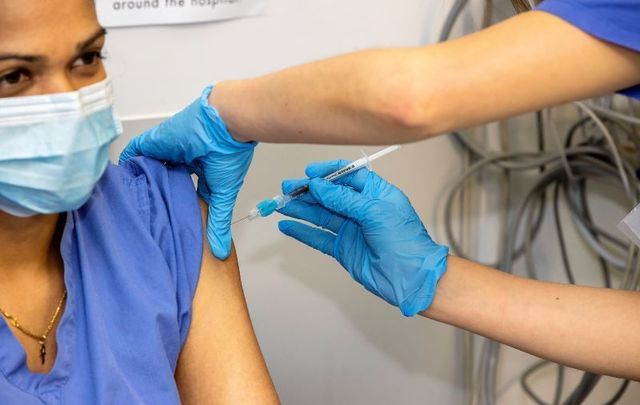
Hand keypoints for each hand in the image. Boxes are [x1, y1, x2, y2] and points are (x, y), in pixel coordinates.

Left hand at [120, 85, 254, 259]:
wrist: (225, 126)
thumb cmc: (228, 158)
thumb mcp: (222, 197)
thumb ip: (217, 224)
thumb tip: (221, 253)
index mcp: (201, 170)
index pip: (182, 190)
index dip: (174, 203)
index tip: (163, 221)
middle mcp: (182, 160)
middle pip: (162, 179)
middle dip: (153, 193)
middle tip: (141, 213)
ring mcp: (167, 151)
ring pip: (148, 167)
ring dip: (139, 179)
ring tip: (127, 199)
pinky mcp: (155, 143)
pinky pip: (136, 152)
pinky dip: (128, 162)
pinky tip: (119, 177)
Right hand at [278, 160, 448, 315]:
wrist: (412, 278)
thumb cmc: (406, 242)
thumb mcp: (375, 212)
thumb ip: (344, 199)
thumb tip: (320, 186)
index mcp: (376, 193)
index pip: (348, 175)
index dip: (328, 172)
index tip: (310, 173)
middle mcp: (362, 209)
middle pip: (329, 195)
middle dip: (308, 191)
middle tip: (288, 188)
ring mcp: (352, 229)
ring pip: (320, 215)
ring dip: (301, 209)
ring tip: (281, 204)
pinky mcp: (344, 249)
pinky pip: (318, 237)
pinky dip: (302, 232)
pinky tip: (288, 226)